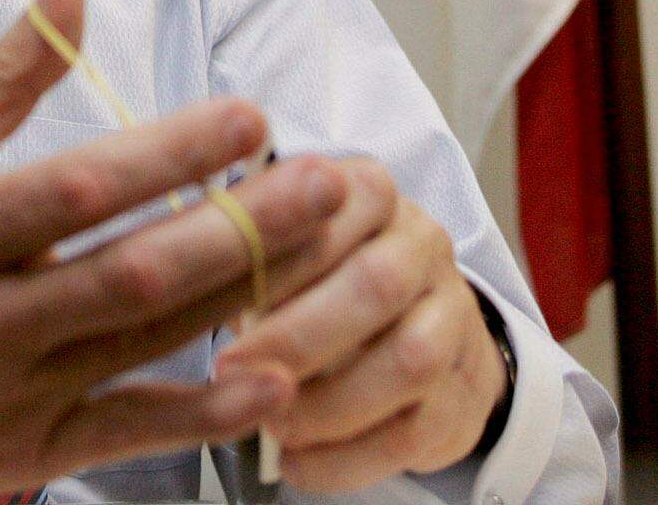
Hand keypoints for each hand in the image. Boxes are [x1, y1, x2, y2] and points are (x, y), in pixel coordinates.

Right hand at [0, 0, 362, 504]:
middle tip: (325, 182)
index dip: (170, 154)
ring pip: (143, 346)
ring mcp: (4, 391)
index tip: (248, 118)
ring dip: (241, 300)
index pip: (79, 187)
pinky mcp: (20, 454)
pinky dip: (203, 413)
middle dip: (240, 227)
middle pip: (133, 271)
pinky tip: (272, 379)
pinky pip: (126, 432)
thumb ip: (5, 75)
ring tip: (323, 250)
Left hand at [215, 163, 509, 491]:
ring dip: (328, 403)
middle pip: (376, 284)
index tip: (215, 293)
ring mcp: (455, 318)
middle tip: (232, 371)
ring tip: (270, 425)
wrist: (421, 326)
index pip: (331, 207)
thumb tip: (190, 287)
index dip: (275, 253)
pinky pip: (415, 432)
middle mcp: (423, 245)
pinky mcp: (467, 392)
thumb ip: (249, 254)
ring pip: (408, 361)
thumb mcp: (287, 246)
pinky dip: (348, 458)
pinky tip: (297, 463)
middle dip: (298, 334)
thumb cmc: (323, 279)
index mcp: (371, 193)